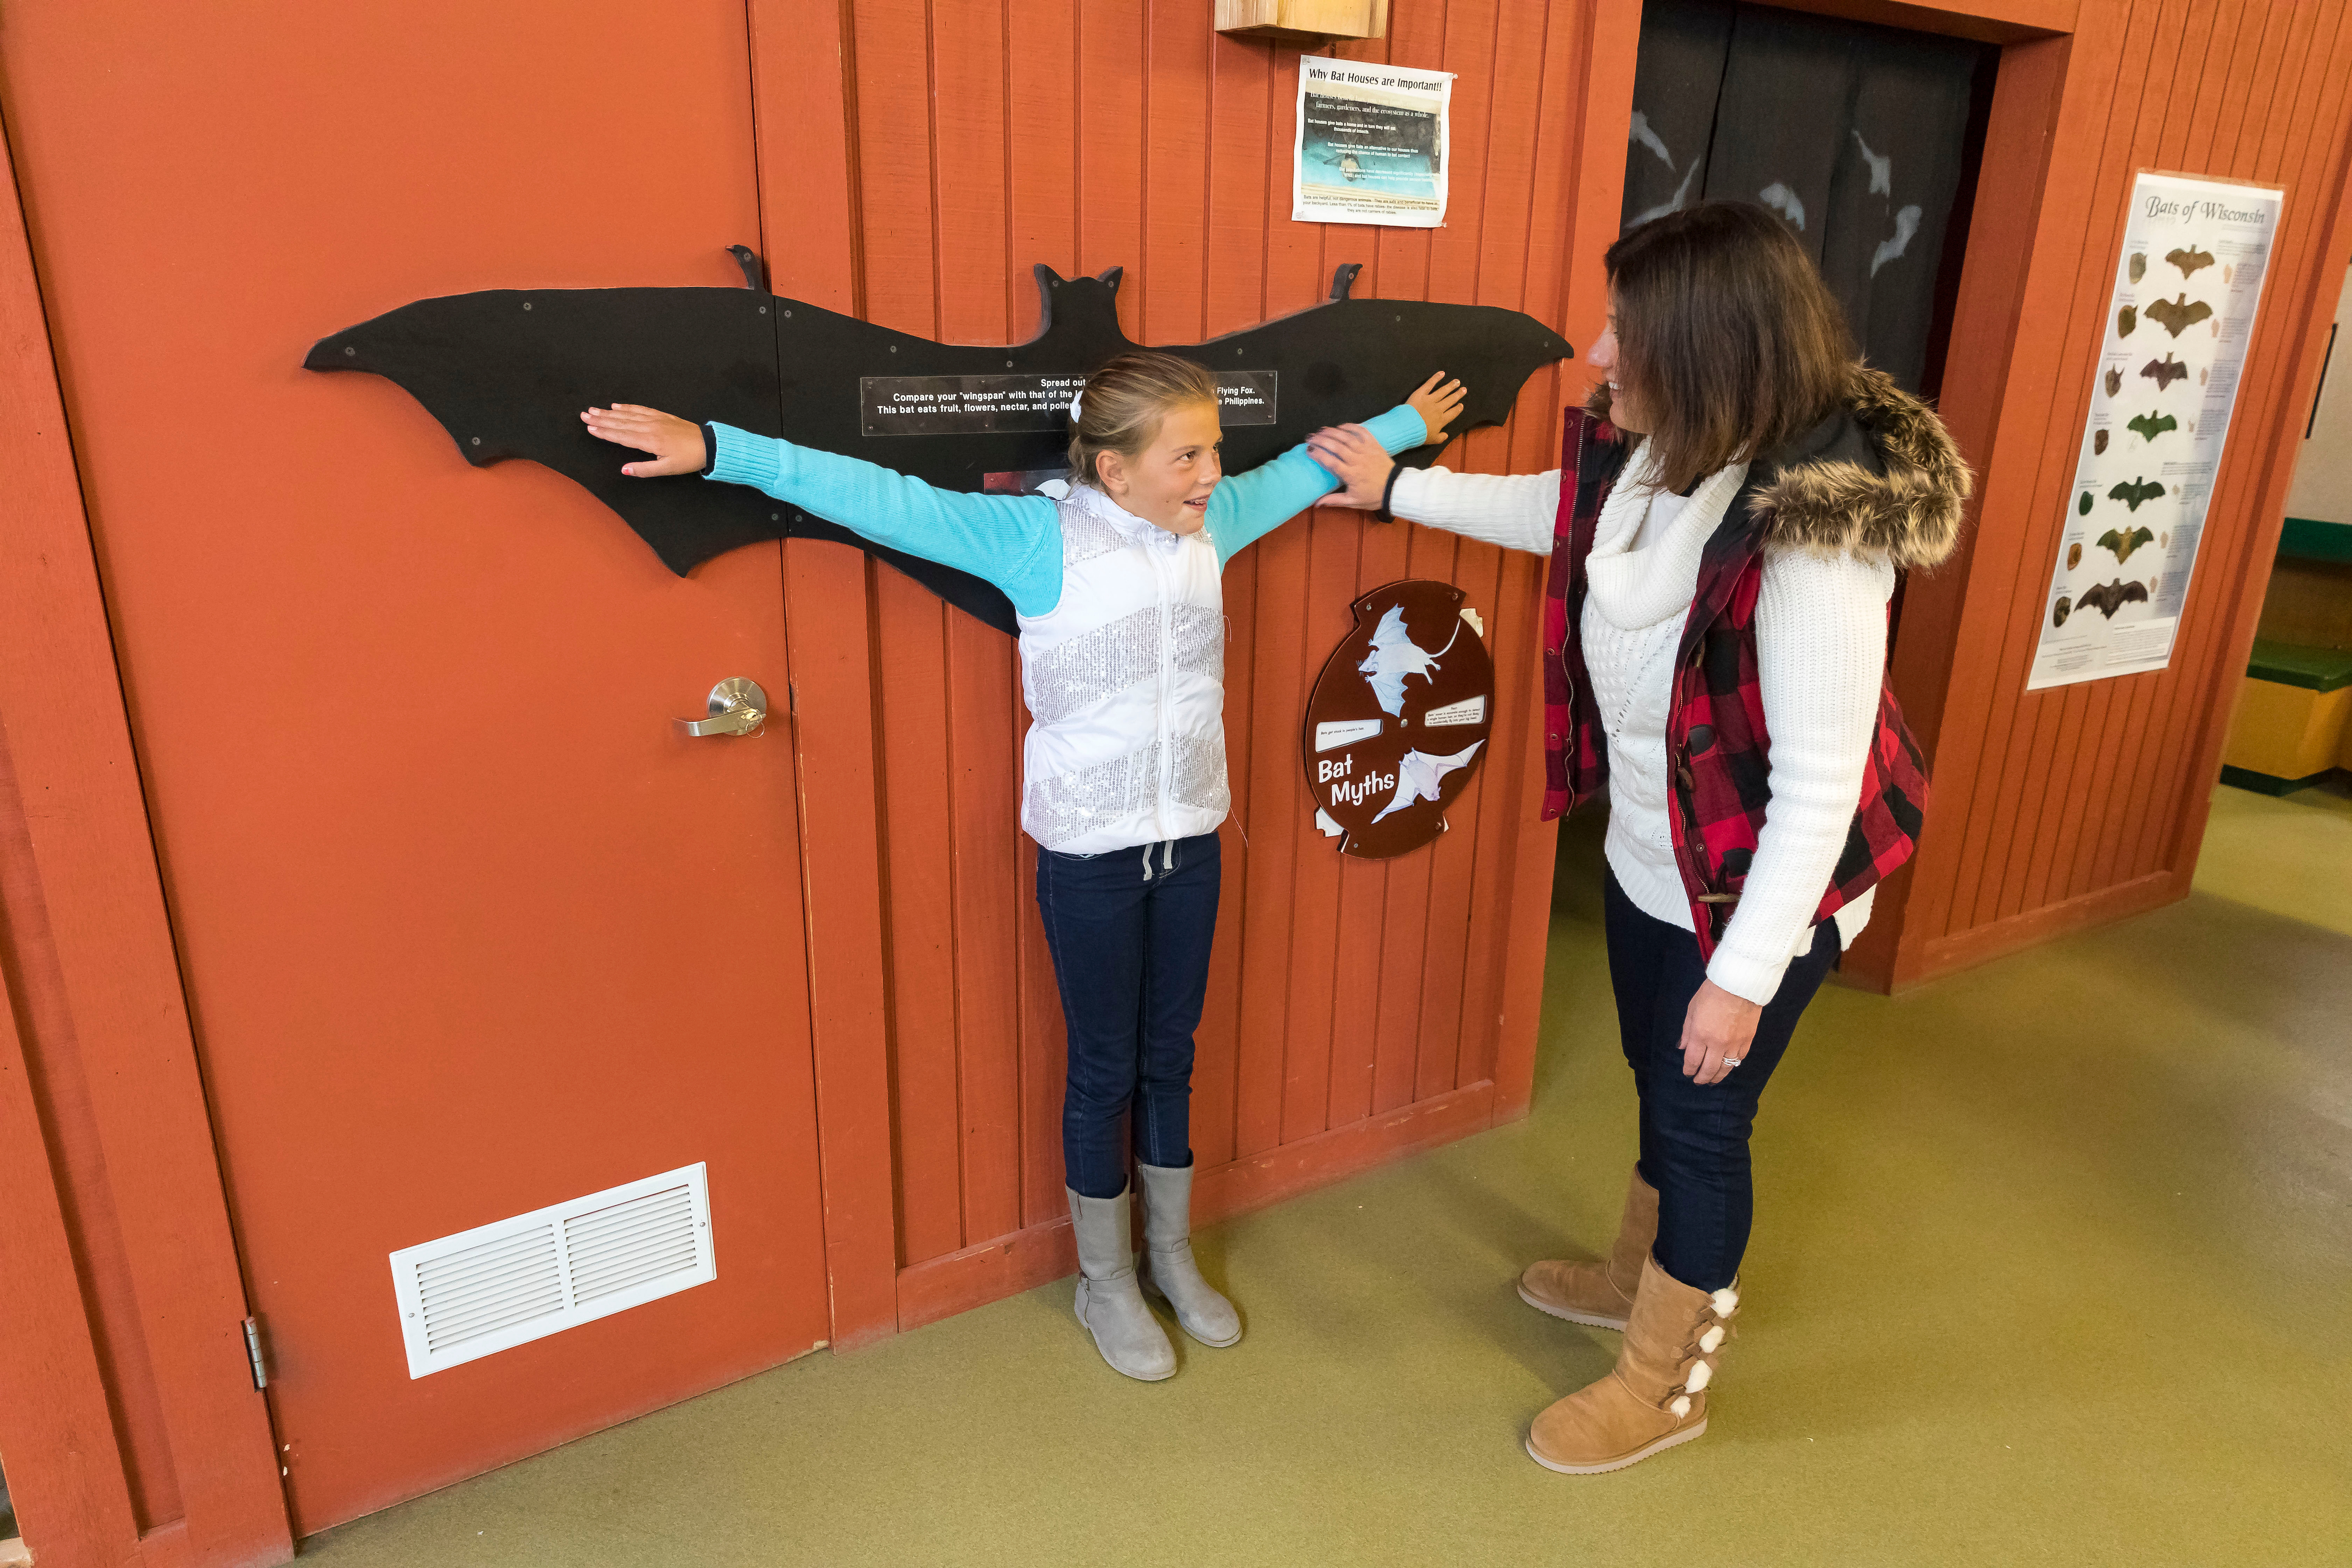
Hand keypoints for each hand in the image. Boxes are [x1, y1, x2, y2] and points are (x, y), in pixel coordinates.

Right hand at [581, 403, 706, 476]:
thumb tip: (623, 470)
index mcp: (649, 441)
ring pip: (628, 415)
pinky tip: (617, 406)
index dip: (604, 432)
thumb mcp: (667, 469)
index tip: (589, 428)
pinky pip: (641, 410)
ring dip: (610, 412)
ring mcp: (655, 419)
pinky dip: (628, 407)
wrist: (709, 444)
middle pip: (621, 423)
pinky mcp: (662, 416)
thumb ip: (644, 469)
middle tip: (584, 415)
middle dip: (601, 419)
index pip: (621, 436)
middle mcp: (649, 427)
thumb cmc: (688, 459)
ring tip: (594, 410)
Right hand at [1304, 423, 1395, 509]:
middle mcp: (1357, 460)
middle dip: (1321, 440)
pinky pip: (1362, 432)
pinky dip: (1351, 427)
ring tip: (1321, 430)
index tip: (1309, 450)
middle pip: (1336, 446)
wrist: (1395, 488)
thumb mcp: (1353, 501)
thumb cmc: (1373, 496)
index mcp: (1351, 474)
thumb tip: (1316, 504)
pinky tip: (1340, 426)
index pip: (1331, 461)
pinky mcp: (1374, 444)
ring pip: (1347, 437)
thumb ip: (1334, 501)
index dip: (1318, 454)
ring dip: (1332, 432)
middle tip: (1310, 437)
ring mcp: (1366, 450)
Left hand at [1405, 371, 1467, 439]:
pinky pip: (1429, 384)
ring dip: (1451, 386)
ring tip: (1457, 382)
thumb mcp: (1432, 440)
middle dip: (1458, 394)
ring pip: (1443, 391)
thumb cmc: (1419, 435)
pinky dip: (1436, 378)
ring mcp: (1430, 400)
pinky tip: (1442, 373)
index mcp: (1441, 420)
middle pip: (1450, 400)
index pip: (1453, 413)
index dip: (1458, 409)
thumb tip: (1446, 435)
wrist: (1407, 427)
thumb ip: (1440, 437)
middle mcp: (1438, 408)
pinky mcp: (1421, 394)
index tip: (1461, 405)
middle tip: (1464, 389)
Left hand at [1678, 979, 1761, 1085]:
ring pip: (1726, 1067)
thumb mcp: (1692, 1009)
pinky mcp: (1748, 1040)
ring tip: (1713, 1080)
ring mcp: (1734, 1043)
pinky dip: (1733, 1064)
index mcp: (1700, 1034)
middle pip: (1709, 1069)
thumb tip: (1681, 1047)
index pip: (1692, 1060)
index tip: (1687, 1073)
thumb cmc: (1711, 992)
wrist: (1739, 984)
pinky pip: (1740, 1058)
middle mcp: (1717, 1043)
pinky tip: (1728, 1066)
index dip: (1689, 1070)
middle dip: (1702, 1078)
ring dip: (1718, 1076)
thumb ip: (1687, 1031)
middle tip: (1698, 1082)